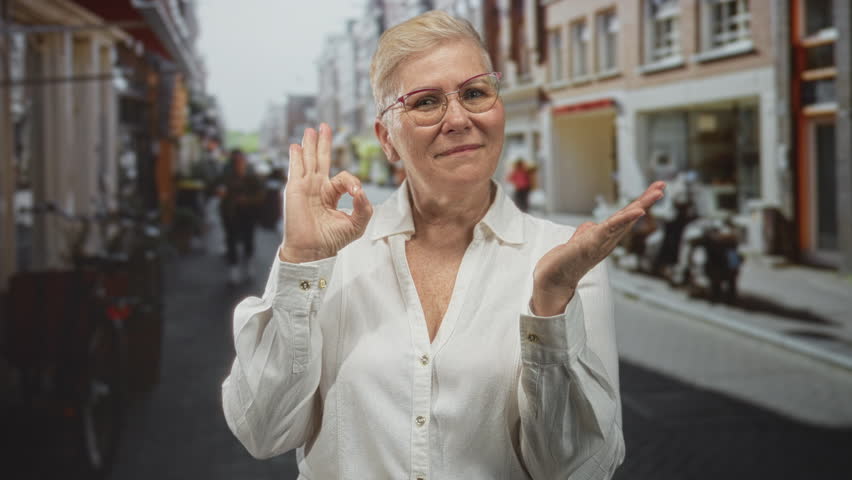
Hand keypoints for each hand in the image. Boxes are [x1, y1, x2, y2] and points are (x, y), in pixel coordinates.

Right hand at [278, 123, 372, 262]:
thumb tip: (360, 190)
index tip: (356, 193)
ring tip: (311, 130)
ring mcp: (306, 187)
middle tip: (325, 126)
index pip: (343, 178)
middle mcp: (317, 188)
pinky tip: (296, 146)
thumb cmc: (332, 240)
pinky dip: (296, 157)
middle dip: (323, 143)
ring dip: (310, 144)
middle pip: (321, 160)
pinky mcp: (296, 190)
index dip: (352, 182)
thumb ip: (364, 207)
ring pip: (309, 160)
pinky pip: (296, 169)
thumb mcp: (356, 223)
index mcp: (331, 195)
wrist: (313, 250)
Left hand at [530, 182, 665, 315]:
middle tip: (662, 186)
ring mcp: (602, 242)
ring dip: (642, 204)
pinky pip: (611, 228)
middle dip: (647, 200)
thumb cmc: (564, 263)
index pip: (625, 216)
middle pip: (630, 216)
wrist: (552, 281)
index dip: (638, 203)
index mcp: (606, 237)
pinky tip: (638, 210)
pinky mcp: (592, 244)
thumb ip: (587, 231)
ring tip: (657, 192)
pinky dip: (625, 219)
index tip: (653, 189)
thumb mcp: (578, 241)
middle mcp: (608, 240)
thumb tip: (592, 225)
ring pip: (625, 220)